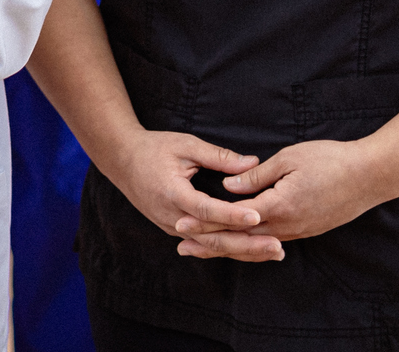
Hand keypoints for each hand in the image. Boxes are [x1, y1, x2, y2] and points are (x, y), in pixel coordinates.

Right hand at [102, 129, 276, 260]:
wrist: (121, 159)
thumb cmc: (153, 148)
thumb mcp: (185, 144)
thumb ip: (218, 156)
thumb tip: (252, 163)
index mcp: (171, 192)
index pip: (206, 209)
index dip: (232, 214)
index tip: (257, 215)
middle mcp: (171, 216)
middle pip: (212, 236)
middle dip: (246, 243)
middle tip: (277, 246)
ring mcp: (171, 226)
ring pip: (210, 244)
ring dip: (242, 250)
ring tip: (273, 252)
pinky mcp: (174, 229)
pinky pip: (204, 242)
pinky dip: (228, 247)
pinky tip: (251, 251)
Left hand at [173, 140, 389, 261]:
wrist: (372, 176)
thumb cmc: (331, 160)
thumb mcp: (289, 159)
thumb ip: (257, 176)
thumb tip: (229, 186)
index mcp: (279, 207)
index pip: (233, 219)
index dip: (206, 222)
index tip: (181, 224)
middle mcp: (289, 226)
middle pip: (242, 239)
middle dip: (210, 243)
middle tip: (182, 246)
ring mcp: (301, 231)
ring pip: (257, 244)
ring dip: (229, 247)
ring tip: (203, 250)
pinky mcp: (309, 230)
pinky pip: (273, 240)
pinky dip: (251, 244)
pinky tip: (240, 245)